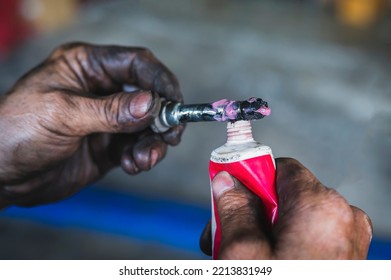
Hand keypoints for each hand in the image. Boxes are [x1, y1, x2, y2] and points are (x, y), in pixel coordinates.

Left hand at [0, 42, 183, 207]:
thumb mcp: (63, 114)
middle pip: (148, 95)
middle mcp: (101, 91)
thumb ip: (110, 110)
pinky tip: (134, 165)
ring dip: (153, 142)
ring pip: (147, 126)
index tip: (175, 102)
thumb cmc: (17, 131)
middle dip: (162, 116)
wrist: (2, 176)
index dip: (160, 80)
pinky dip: (142, 156)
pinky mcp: (109, 146)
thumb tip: (152, 104)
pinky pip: (137, 148)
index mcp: (87, 67)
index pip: (135, 64)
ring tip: (145, 158)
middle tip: (171, 135)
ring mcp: (107, 120)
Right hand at [200, 158, 371, 258]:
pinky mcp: (344, 259)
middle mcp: (341, 218)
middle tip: (224, 237)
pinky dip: (281, 245)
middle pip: (283, 195)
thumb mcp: (243, 255)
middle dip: (250, 212)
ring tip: (240, 259)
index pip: (279, 168)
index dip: (249, 177)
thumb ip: (233, 209)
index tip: (227, 193)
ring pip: (292, 218)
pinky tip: (262, 265)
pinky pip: (306, 237)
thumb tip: (226, 180)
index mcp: (320, 207)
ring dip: (262, 231)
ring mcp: (347, 241)